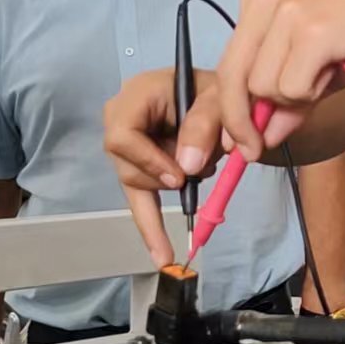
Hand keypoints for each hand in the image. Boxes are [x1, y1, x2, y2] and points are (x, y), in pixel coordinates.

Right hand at [105, 69, 221, 266]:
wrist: (222, 95)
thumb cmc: (217, 89)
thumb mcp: (219, 96)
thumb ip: (205, 123)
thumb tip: (188, 167)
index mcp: (138, 95)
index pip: (122, 136)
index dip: (148, 161)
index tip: (179, 177)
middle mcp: (122, 118)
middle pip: (126, 164)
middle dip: (162, 178)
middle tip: (194, 177)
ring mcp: (128, 145)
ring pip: (135, 183)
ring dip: (172, 186)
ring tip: (202, 169)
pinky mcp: (140, 166)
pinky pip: (140, 199)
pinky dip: (152, 228)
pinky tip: (162, 254)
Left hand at [207, 0, 344, 163]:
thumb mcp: (315, 65)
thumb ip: (284, 97)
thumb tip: (260, 137)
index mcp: (258, 1)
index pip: (227, 66)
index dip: (231, 110)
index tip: (237, 142)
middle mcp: (265, 0)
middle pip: (233, 79)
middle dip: (244, 122)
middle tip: (256, 148)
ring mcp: (288, 13)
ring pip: (264, 88)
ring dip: (295, 99)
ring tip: (327, 75)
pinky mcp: (312, 31)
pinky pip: (293, 89)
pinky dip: (313, 94)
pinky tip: (336, 70)